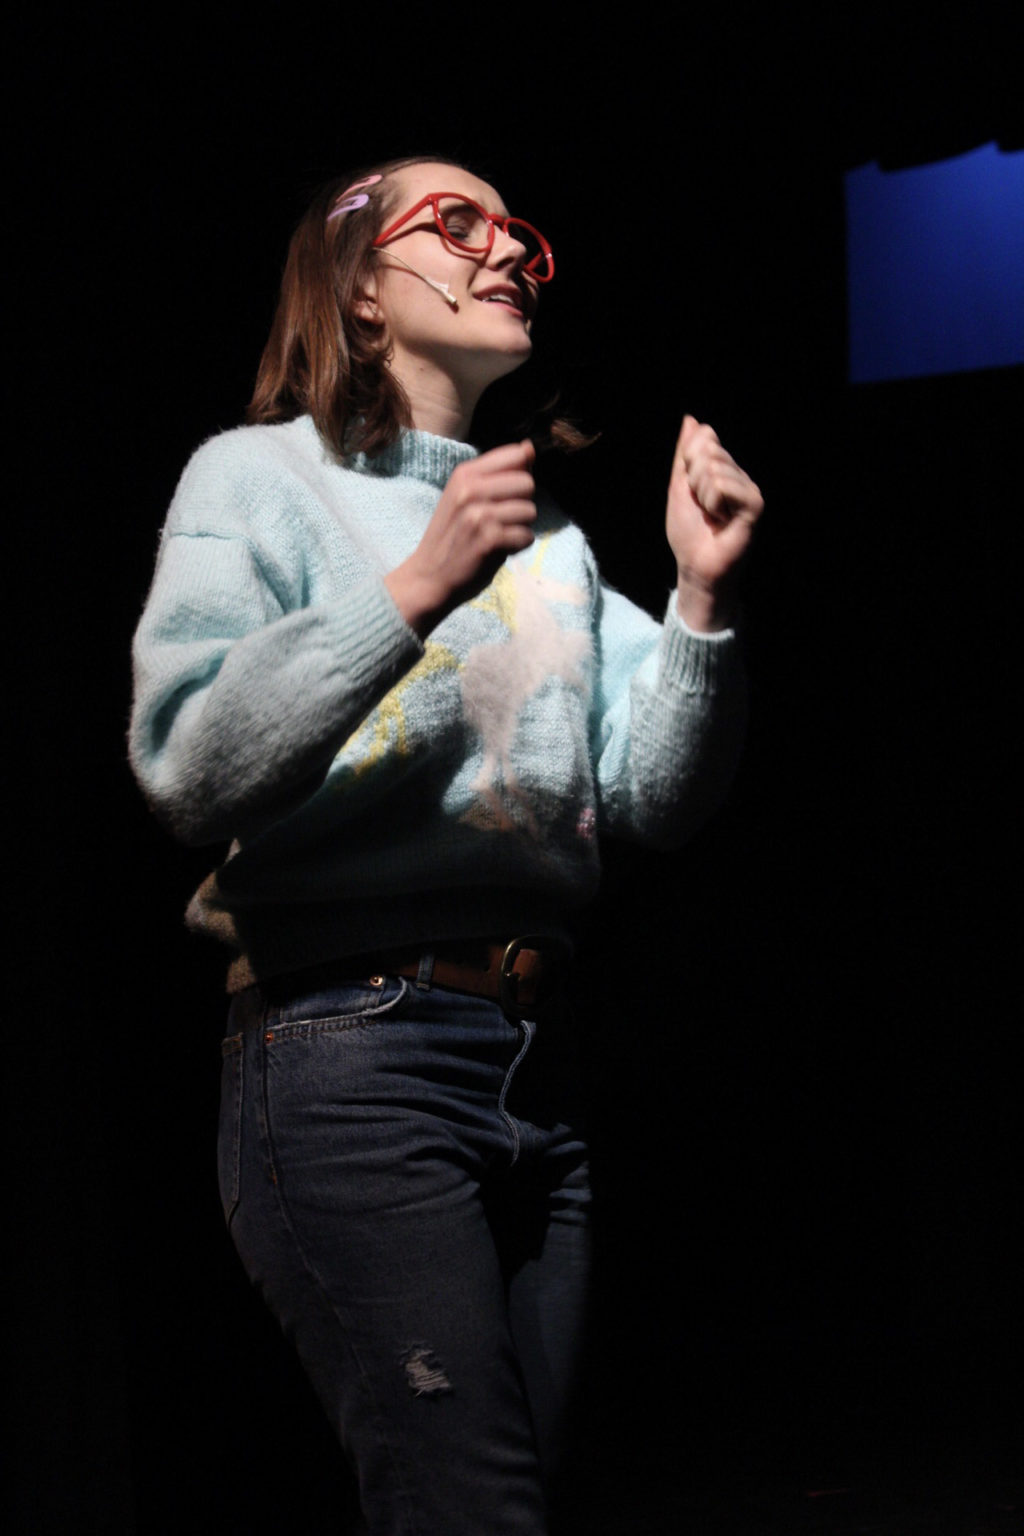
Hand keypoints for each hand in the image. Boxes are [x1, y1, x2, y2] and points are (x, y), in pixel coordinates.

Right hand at [385, 440, 536, 636]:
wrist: (428, 576)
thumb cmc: (452, 535)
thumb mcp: (466, 496)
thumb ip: (499, 473)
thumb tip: (529, 447)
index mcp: (465, 473)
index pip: (517, 455)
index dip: (520, 477)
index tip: (503, 496)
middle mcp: (470, 489)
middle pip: (527, 484)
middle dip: (521, 504)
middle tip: (500, 520)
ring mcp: (479, 515)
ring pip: (530, 511)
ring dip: (520, 528)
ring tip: (498, 536)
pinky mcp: (488, 540)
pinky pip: (526, 536)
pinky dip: (518, 547)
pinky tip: (498, 550)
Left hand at [666, 415, 762, 630]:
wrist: (695, 565)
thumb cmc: (688, 531)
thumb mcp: (679, 486)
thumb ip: (686, 454)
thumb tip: (692, 419)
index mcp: (723, 469)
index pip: (704, 438)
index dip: (688, 463)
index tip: (691, 491)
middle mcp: (739, 475)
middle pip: (708, 451)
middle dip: (694, 480)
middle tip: (702, 506)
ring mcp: (749, 489)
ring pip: (714, 469)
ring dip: (702, 496)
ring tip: (712, 516)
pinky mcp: (755, 504)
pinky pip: (723, 486)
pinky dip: (713, 504)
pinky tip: (721, 520)